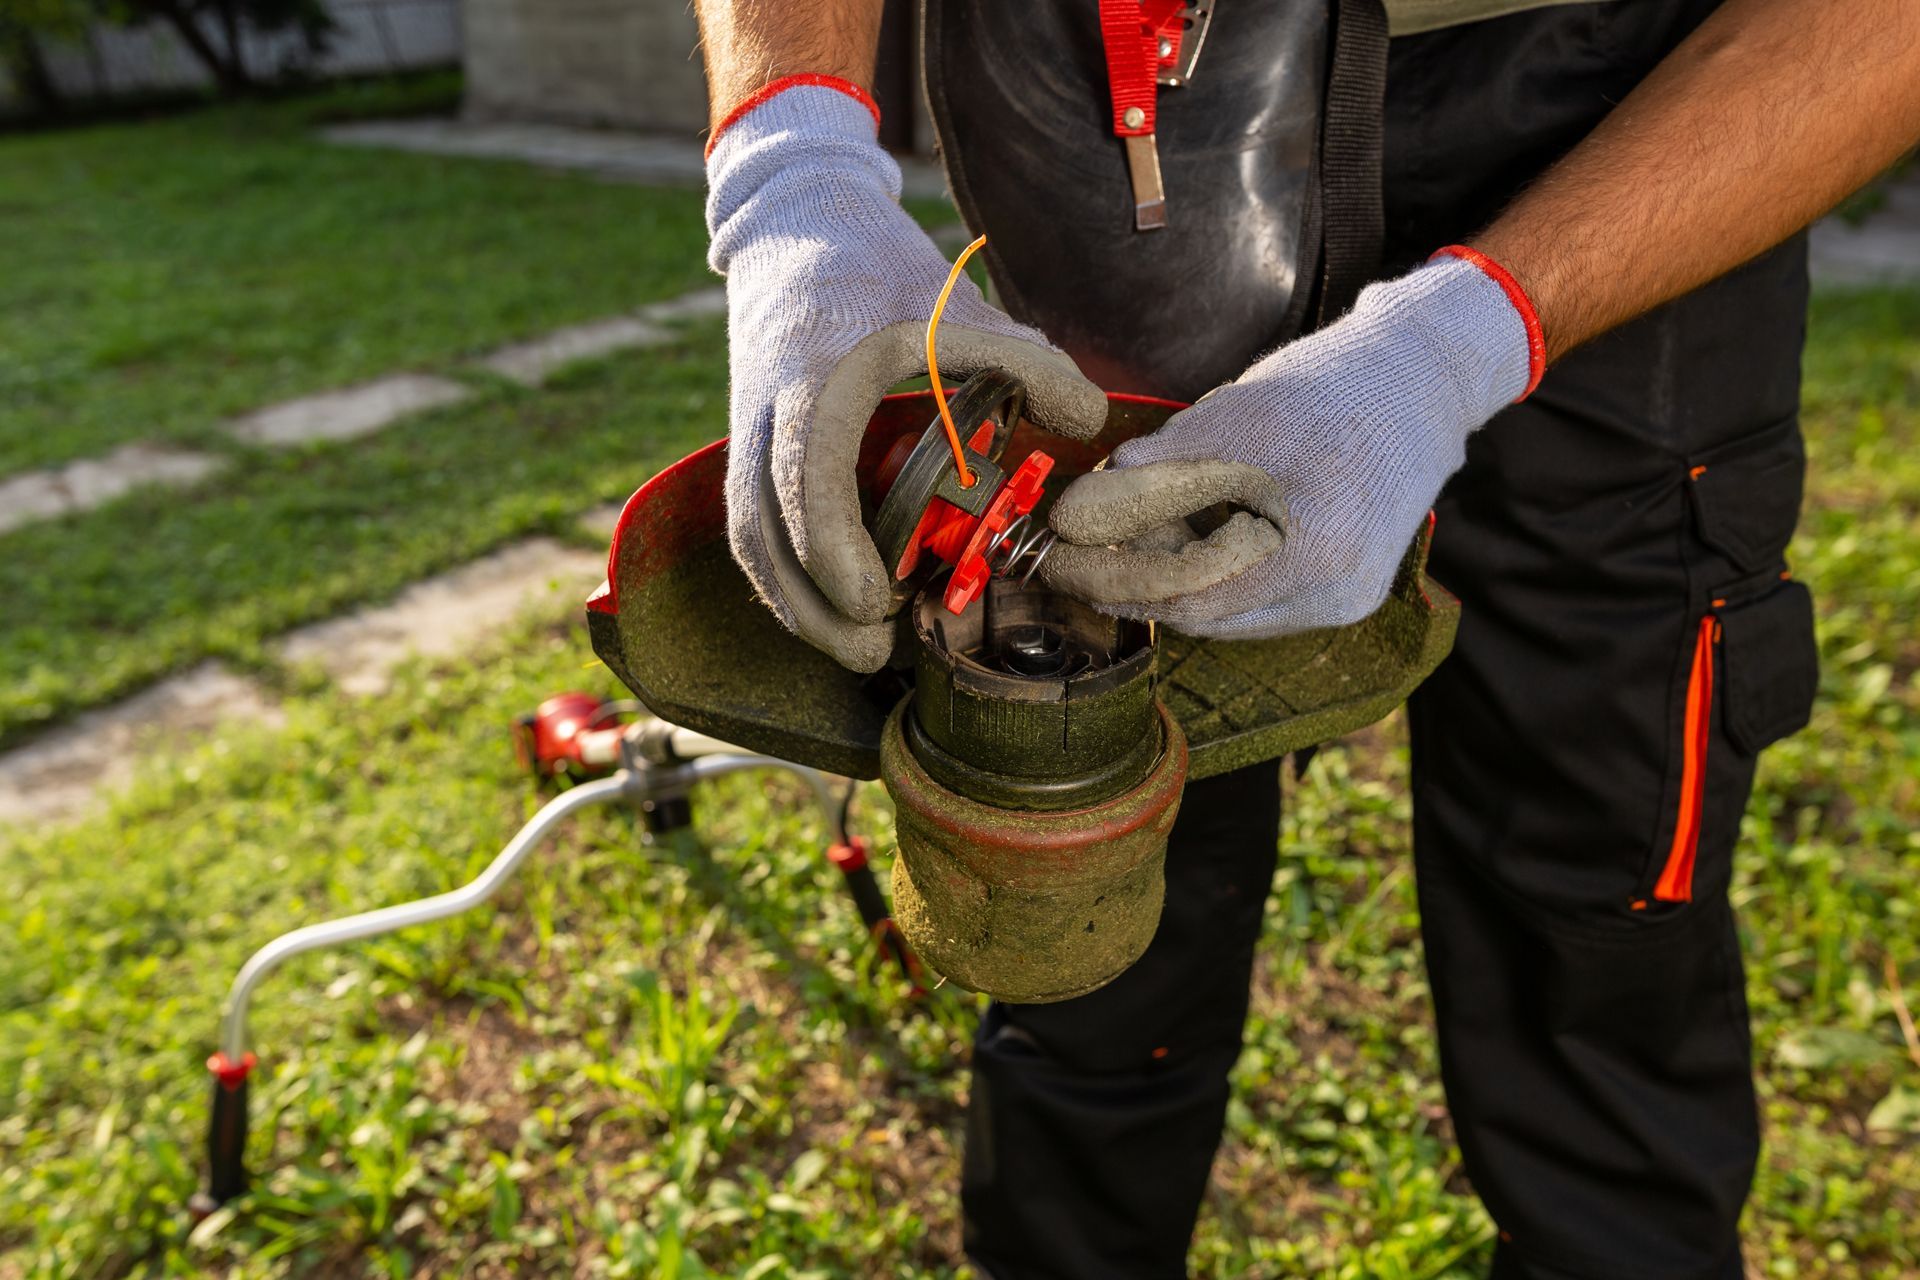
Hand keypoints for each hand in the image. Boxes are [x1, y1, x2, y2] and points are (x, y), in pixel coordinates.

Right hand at [706, 81, 1107, 671]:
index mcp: (814, 381)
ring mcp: (745, 434)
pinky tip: (832, 607)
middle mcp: (763, 416)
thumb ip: (1026, 359)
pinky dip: (786, 577)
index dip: (832, 549)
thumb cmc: (878, 263)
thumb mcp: (956, 302)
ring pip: (750, 540)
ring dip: (795, 603)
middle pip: (764, 533)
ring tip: (857, 645)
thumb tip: (1087, 420)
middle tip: (874, 652)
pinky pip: (751, 527)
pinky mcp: (747, 448)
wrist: (794, 224)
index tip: (872, 600)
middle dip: (813, 606)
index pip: (805, 480)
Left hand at [1042, 254, 1536, 637]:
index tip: (1063, 555)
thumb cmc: (1332, 385)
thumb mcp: (1234, 415)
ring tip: (1129, 536)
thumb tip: (1084, 510)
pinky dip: (1217, 577)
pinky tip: (1189, 539)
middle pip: (1205, 616)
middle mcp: (1337, 592)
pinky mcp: (1350, 595)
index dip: (1113, 579)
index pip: (1186, 596)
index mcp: (1313, 547)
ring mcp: (1349, 600)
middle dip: (1135, 583)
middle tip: (1079, 551)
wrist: (1423, 380)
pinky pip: (1261, 604)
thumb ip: (1158, 470)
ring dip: (1174, 582)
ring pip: (1230, 615)